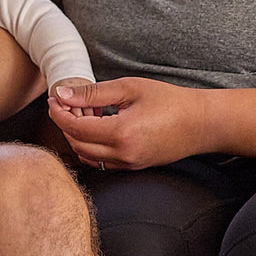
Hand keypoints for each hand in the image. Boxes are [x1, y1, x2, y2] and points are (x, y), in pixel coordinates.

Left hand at [48, 77, 210, 169]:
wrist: (202, 123)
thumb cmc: (169, 101)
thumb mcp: (129, 88)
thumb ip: (93, 93)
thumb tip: (63, 94)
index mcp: (121, 133)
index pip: (75, 128)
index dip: (59, 113)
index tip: (54, 99)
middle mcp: (123, 154)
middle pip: (77, 144)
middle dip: (66, 124)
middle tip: (67, 103)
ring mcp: (128, 164)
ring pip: (87, 155)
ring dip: (78, 136)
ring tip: (85, 112)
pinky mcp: (133, 166)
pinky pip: (101, 160)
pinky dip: (91, 145)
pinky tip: (99, 124)